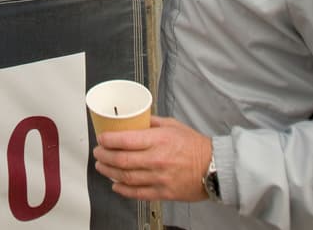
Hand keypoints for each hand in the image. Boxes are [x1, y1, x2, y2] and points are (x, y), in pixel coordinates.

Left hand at [93, 116, 210, 202]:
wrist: (214, 167)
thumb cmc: (195, 145)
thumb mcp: (173, 125)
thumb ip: (151, 123)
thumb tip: (133, 119)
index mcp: (159, 140)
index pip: (125, 140)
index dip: (108, 140)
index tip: (101, 138)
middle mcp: (157, 159)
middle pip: (121, 160)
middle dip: (104, 156)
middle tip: (98, 153)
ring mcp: (159, 178)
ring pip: (126, 177)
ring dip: (109, 172)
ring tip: (101, 167)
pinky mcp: (163, 193)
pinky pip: (137, 193)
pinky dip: (123, 190)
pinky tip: (116, 184)